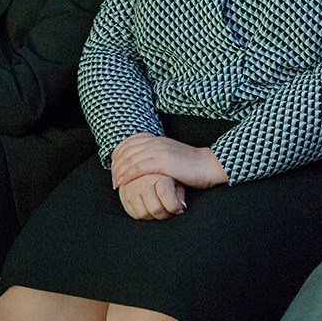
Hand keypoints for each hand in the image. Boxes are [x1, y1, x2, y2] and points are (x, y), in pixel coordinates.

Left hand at [110, 132, 227, 188]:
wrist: (208, 165)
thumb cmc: (191, 166)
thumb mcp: (171, 155)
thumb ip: (157, 155)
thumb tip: (143, 164)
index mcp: (158, 139)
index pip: (129, 142)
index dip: (118, 154)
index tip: (115, 167)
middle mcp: (156, 142)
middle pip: (127, 151)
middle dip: (116, 164)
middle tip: (113, 177)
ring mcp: (159, 150)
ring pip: (130, 160)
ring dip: (119, 172)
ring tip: (116, 182)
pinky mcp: (162, 162)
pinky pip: (138, 168)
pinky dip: (127, 175)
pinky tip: (123, 182)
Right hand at [118, 173, 186, 220]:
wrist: (145, 166)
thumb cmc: (165, 175)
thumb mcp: (177, 180)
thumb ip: (180, 193)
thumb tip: (181, 206)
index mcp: (159, 175)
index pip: (165, 194)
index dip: (174, 206)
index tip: (179, 208)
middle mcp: (143, 182)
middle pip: (155, 208)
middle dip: (164, 214)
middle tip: (169, 211)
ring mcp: (131, 189)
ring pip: (143, 213)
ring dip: (152, 215)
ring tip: (159, 209)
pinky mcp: (123, 196)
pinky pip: (132, 214)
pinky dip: (142, 214)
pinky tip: (148, 207)